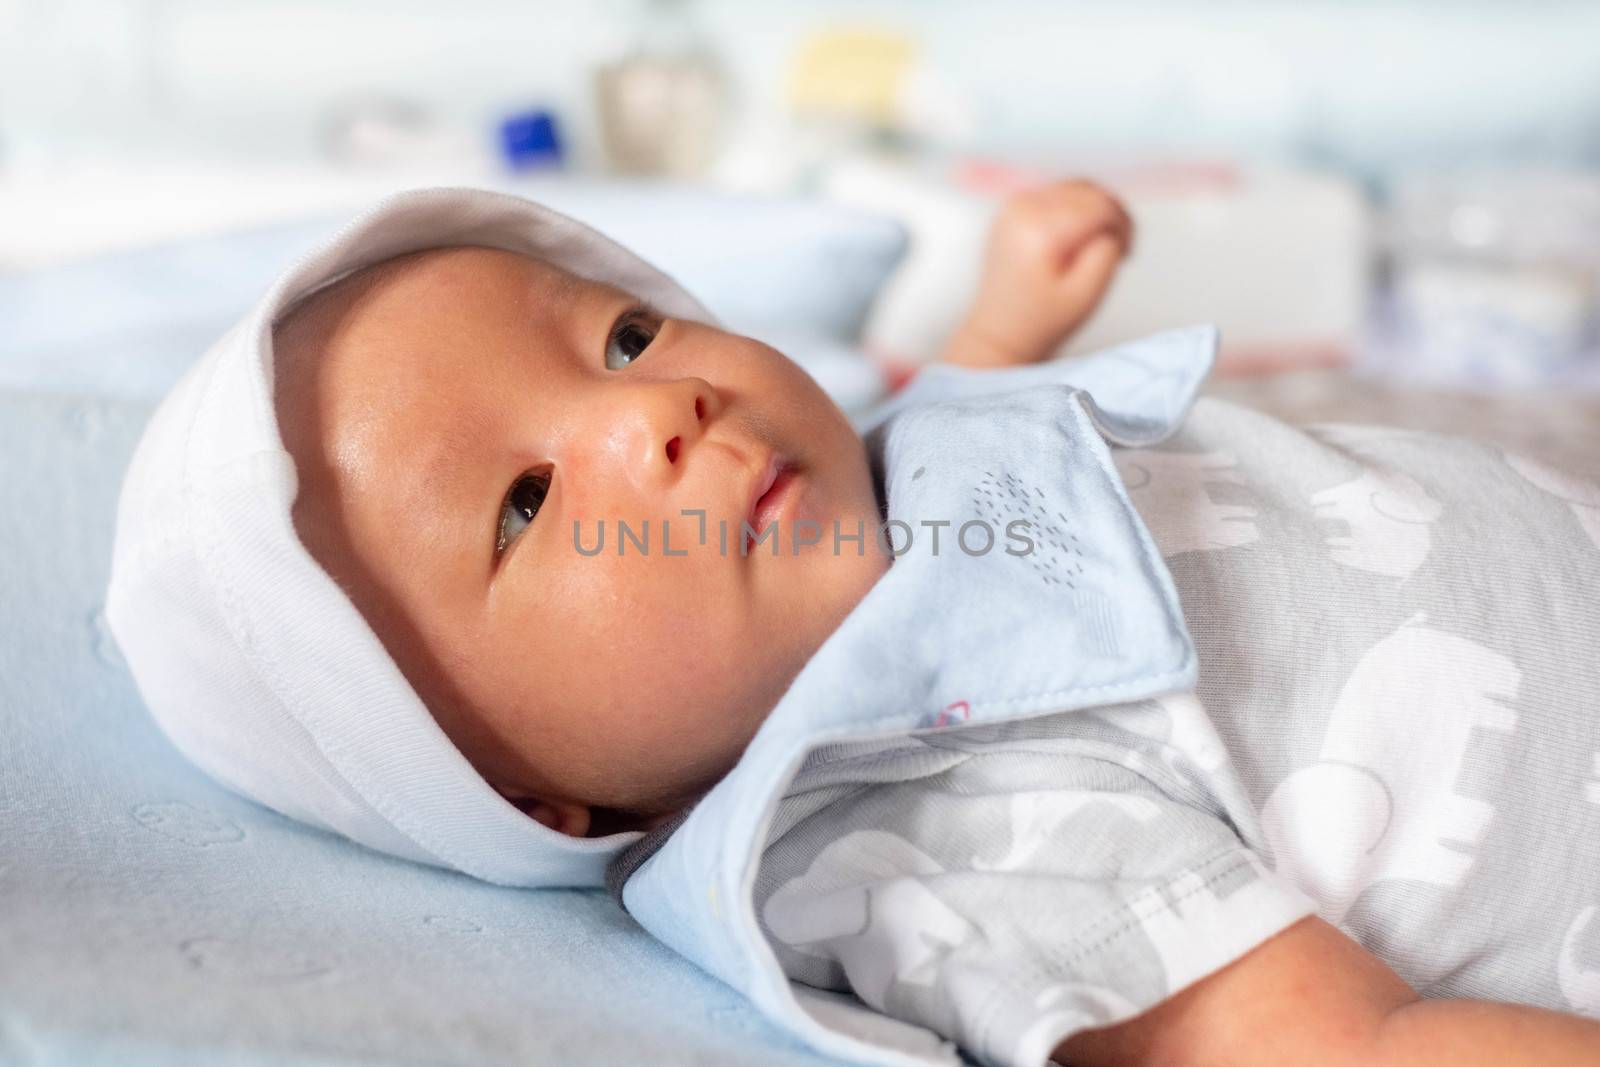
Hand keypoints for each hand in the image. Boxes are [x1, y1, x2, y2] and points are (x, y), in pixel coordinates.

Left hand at [940, 178, 1132, 368]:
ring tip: (1098, 244)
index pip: (1099, 204)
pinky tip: (1078, 238)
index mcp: (1039, 230)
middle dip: (1111, 215)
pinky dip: (1075, 208)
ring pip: (1074, 188)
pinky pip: (1056, 194)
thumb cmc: (1040, 320)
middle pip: (1088, 190)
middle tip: (1118, 248)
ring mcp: (1013, 206)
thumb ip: (1107, 252)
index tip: (1126, 251)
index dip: (1122, 225)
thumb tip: (1110, 224)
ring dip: (1095, 210)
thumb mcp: (1087, 294)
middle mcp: (1022, 210)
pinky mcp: (1012, 209)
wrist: (999, 332)